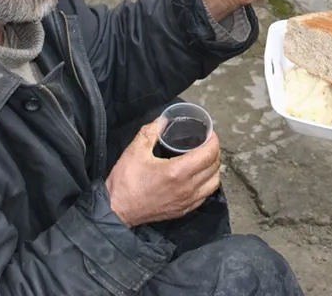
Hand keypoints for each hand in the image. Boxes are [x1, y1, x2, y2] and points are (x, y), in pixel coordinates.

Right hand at [104, 120, 221, 226]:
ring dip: (214, 168)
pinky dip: (208, 183)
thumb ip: (151, 131)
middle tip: (207, 142)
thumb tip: (164, 120)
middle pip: (215, 167)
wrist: (117, 210)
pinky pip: (205, 196)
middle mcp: (187, 188)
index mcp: (177, 172)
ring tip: (205, 158)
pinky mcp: (183, 210)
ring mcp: (187, 201)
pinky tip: (199, 176)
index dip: (213, 140)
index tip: (209, 133)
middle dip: (214, 151)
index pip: (208, 154)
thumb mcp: (135, 150)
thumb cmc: (125, 181)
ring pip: (214, 183)